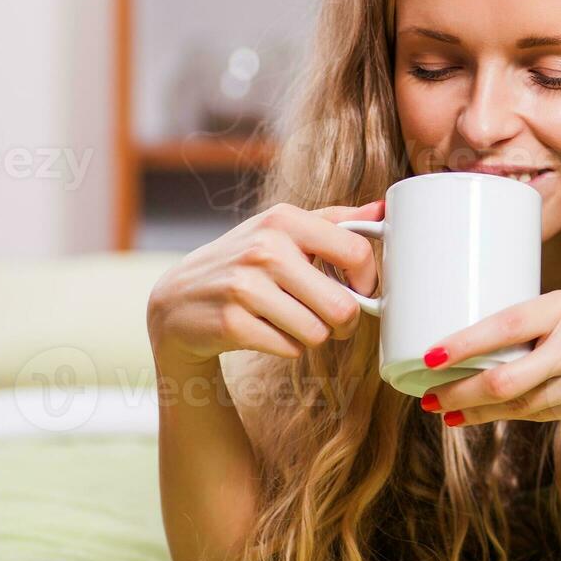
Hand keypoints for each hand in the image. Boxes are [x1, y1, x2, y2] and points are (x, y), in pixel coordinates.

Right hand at [147, 200, 383, 366]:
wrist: (178, 300)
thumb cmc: (246, 262)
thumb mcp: (283, 230)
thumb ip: (335, 221)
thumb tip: (383, 211)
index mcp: (284, 220)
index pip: (356, 251)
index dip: (369, 279)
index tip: (361, 289)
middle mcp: (264, 249)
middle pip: (342, 306)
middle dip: (345, 321)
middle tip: (333, 319)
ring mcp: (245, 287)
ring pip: (318, 332)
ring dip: (313, 335)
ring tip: (292, 320)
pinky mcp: (232, 323)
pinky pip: (291, 349)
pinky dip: (288, 347)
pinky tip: (268, 331)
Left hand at [417, 290, 560, 429]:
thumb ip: (533, 329)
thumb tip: (468, 349)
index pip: (507, 325)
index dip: (466, 342)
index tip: (430, 355)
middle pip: (506, 377)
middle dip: (460, 392)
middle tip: (428, 397)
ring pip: (519, 404)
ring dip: (476, 411)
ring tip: (445, 410)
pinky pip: (540, 415)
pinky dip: (507, 416)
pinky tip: (481, 417)